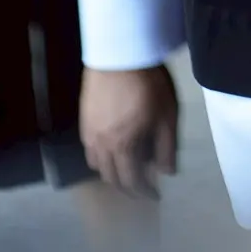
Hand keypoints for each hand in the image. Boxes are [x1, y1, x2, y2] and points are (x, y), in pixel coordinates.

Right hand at [80, 65, 178, 199]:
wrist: (119, 55)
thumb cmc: (148, 84)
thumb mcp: (167, 115)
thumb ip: (167, 147)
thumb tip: (167, 173)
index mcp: (122, 148)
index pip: (131, 181)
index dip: (144, 192)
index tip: (155, 196)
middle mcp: (101, 146)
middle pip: (110, 177)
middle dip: (127, 186)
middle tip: (141, 185)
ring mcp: (89, 133)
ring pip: (97, 164)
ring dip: (111, 172)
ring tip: (126, 167)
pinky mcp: (83, 119)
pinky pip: (89, 148)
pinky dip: (101, 156)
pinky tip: (112, 146)